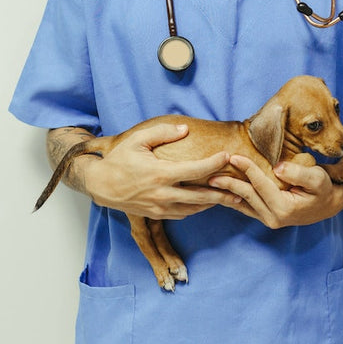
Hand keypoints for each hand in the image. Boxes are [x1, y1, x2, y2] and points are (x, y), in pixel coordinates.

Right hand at [81, 123, 240, 219]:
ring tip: (229, 199)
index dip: (214, 163)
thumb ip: (162, 132)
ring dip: (212, 203)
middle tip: (241, 192)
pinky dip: (196, 209)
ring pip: (194, 208)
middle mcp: (163, 193)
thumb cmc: (119, 160)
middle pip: (201, 196)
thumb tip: (185, 129)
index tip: (227, 156)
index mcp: (161, 173)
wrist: (101, 185)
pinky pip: (182, 213)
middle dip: (223, 194)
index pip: (195, 170)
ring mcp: (160, 207)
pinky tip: (205, 203)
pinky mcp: (157, 215)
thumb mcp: (138, 140)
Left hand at [208, 155, 342, 227]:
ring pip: (242, 203)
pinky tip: (220, 189)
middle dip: (229, 181)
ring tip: (209, 180)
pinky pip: (245, 207)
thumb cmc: (323, 188)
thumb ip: (299, 173)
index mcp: (284, 209)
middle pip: (246, 196)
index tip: (233, 155)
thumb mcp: (317, 178)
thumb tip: (278, 168)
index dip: (247, 169)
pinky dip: (232, 197)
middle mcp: (273, 218)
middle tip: (211, 170)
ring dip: (226, 191)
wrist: (328, 203)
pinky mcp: (265, 216)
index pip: (260, 185)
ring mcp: (268, 220)